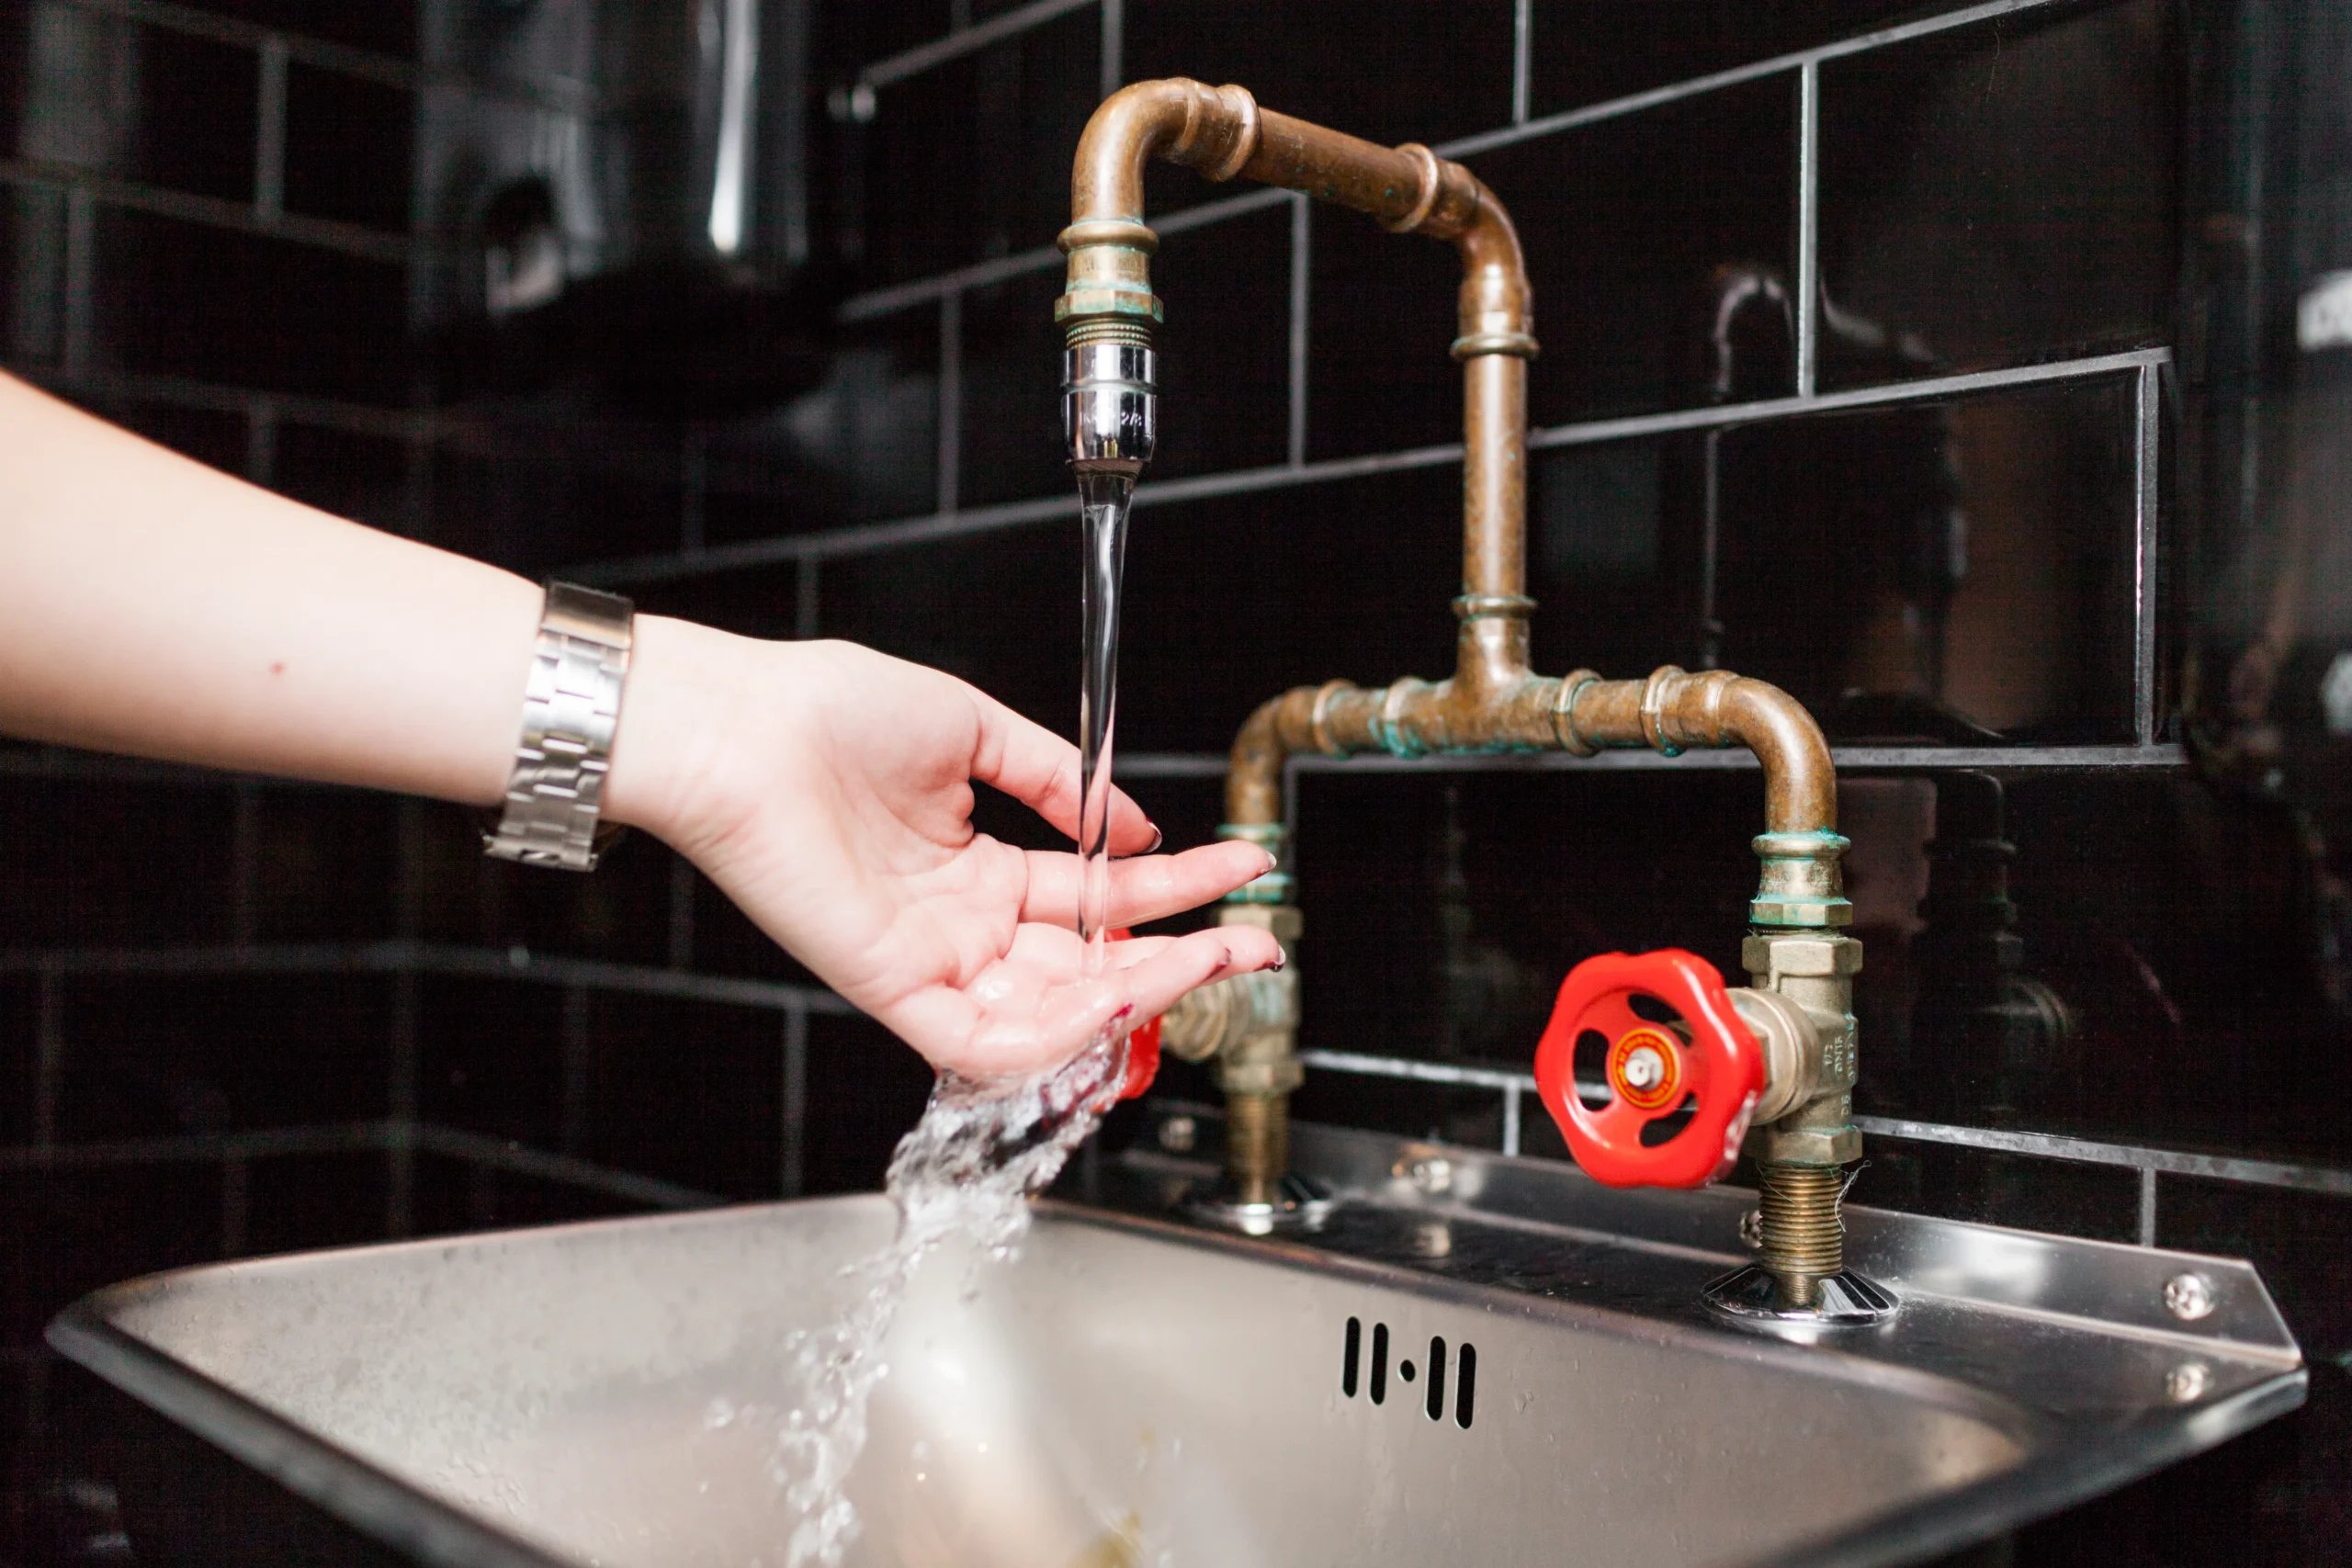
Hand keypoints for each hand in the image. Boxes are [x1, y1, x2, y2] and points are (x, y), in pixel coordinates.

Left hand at [606, 621, 1281, 1077]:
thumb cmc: (824, 713)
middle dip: (1185, 957)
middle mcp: (965, 925)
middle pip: (1095, 964)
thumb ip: (1057, 781)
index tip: (1244, 868)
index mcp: (980, 868)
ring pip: (1057, 1011)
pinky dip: (1056, 1028)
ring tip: (1211, 955)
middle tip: (1258, 940)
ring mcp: (934, 962)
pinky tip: (1120, 989)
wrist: (737, 726)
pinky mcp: (896, 988)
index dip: (1179, 890)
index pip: (1101, 898)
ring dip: (1143, 990)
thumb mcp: (970, 730)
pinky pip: (985, 1040)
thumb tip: (1133, 827)